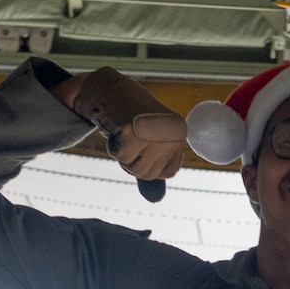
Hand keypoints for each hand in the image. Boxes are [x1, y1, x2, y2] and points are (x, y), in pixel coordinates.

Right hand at [60, 67, 185, 181]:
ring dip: (124, 154)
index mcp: (180, 136)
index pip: (167, 173)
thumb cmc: (131, 117)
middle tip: (130, 136)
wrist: (110, 89)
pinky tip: (116, 127)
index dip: (149, 163)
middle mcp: (171, 134)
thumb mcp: (149, 143)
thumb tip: (155, 200)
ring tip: (124, 131)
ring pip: (135, 168)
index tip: (142, 142)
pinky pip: (121, 156)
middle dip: (134, 159)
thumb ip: (154, 169)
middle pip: (149, 174)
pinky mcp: (132, 131)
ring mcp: (152, 132)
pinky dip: (114, 145)